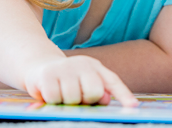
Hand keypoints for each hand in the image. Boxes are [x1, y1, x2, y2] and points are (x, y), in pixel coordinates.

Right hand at [23, 55, 137, 106]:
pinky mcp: (47, 74)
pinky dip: (51, 100)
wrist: (38, 66)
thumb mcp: (84, 83)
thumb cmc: (66, 80)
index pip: (113, 82)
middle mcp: (81, 64)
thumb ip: (99, 91)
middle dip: (84, 100)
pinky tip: (48, 92)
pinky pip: (55, 98)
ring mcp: (64, 68)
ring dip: (65, 102)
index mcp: (95, 67)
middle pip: (93, 92)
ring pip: (73, 98)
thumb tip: (105, 99)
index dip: (124, 95)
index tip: (133, 107)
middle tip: (75, 96)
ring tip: (60, 93)